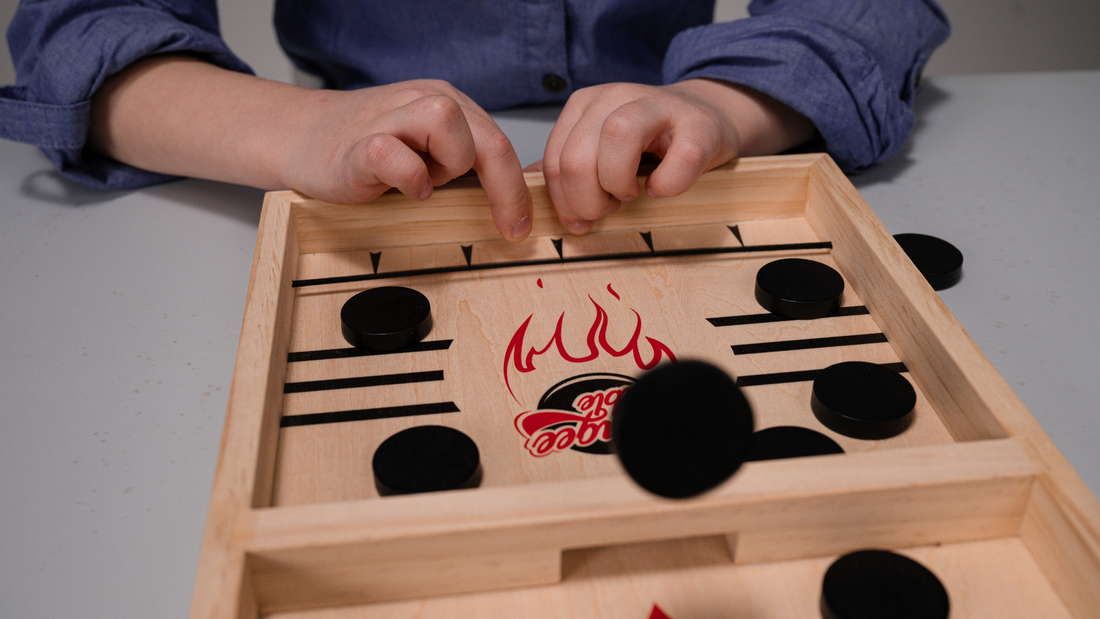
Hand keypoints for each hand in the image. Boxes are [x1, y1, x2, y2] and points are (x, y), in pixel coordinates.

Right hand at [90, 58, 532, 240]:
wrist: (300, 138)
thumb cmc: (367, 151)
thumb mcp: (427, 152)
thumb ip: (465, 165)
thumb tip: (516, 202)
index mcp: (448, 103)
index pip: (500, 143)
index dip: (518, 189)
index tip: (522, 226)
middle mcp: (426, 100)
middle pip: (488, 140)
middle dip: (505, 191)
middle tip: (507, 227)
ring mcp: (393, 116)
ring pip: (451, 132)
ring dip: (446, 169)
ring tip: (421, 184)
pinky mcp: (362, 143)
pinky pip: (400, 159)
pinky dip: (408, 180)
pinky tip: (393, 188)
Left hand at [539, 79, 814, 233]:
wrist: (706, 121)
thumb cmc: (649, 146)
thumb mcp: (599, 151)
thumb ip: (566, 167)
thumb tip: (524, 189)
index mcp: (585, 105)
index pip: (555, 160)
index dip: (563, 201)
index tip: (580, 219)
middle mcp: (616, 96)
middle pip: (578, 158)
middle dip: (588, 201)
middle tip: (608, 208)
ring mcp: (659, 103)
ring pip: (617, 137)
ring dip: (618, 184)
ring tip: (631, 195)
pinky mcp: (699, 124)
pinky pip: (678, 159)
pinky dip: (667, 185)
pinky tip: (662, 189)